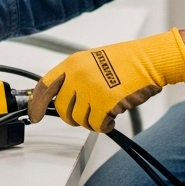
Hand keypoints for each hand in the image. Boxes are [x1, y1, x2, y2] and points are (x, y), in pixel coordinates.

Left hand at [28, 29, 184, 132]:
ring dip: (92, 120)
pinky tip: (112, 118)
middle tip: (87, 113)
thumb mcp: (92, 61)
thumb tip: (60, 97)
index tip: (35, 114)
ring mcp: (91, 90)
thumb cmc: (126, 60)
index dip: (37, 104)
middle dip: (73, 116)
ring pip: (80, 120)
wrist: (149, 59)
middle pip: (63, 109)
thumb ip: (74, 76)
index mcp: (72, 63)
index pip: (44, 86)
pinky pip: (97, 125)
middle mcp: (78, 76)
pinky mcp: (106, 103)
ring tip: (104, 110)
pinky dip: (105, 125)